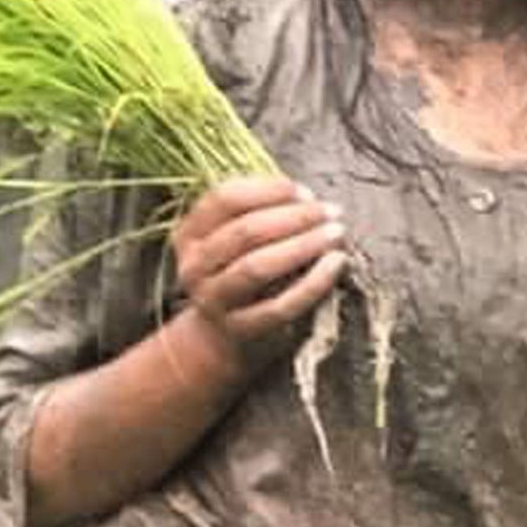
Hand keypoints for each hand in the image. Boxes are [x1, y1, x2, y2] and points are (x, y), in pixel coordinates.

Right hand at [171, 176, 347, 381]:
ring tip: (337, 234)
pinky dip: (313, 282)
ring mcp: (213, 300)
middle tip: (332, 211)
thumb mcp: (235, 240)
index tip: (305, 192)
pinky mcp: (241, 329)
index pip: (224, 199)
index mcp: (189, 233)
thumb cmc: (239, 272)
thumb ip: (262, 213)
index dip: (268, 190)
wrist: (220, 336)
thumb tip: (310, 200)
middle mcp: (194, 266)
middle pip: (244, 232)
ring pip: (257, 267)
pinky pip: (280, 305)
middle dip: (294, 216)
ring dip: (303, 245)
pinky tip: (337, 263)